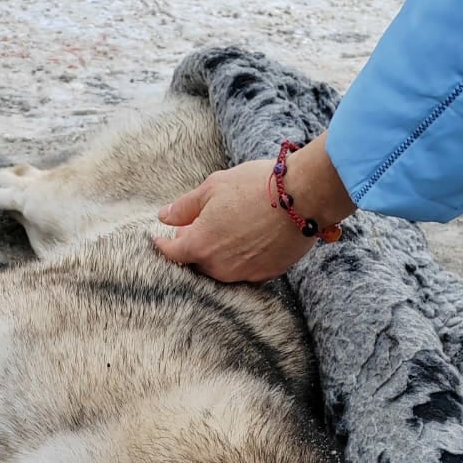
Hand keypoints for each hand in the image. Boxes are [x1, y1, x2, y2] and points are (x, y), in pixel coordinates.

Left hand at [154, 134, 355, 283]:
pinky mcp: (265, 276)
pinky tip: (248, 240)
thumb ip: (185, 207)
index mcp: (200, 245)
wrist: (303, 197)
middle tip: (201, 226)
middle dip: (194, 247)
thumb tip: (164, 217)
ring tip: (228, 231)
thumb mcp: (214, 187)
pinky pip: (244, 272)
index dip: (163, 245)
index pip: (172, 253)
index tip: (159, 240)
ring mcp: (242, 274)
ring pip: (220, 270)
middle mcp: (218, 267)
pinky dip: (241, 259)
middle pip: (197, 263)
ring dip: (218, 255)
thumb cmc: (256, 186)